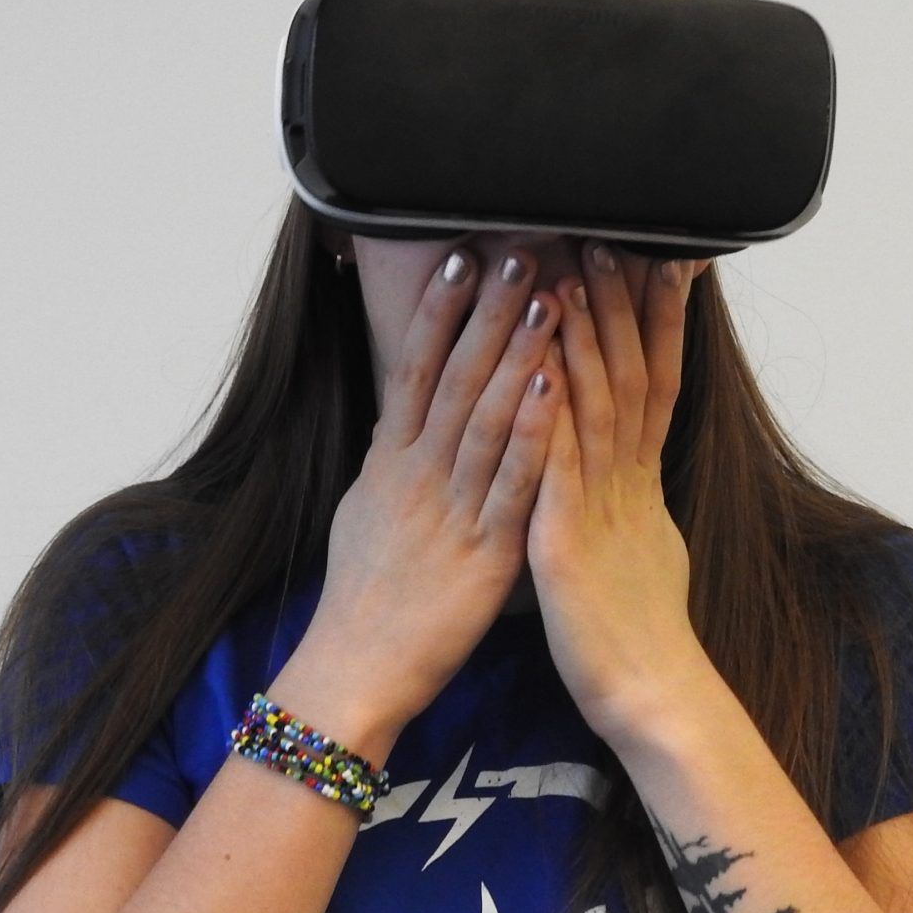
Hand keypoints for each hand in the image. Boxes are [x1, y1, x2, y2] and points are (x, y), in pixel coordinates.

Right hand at [282, 245, 564, 756]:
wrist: (357, 665)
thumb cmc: (364, 593)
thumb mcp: (366, 509)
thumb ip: (390, 457)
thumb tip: (400, 412)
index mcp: (390, 461)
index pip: (416, 368)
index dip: (440, 310)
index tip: (461, 255)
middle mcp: (417, 473)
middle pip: (455, 377)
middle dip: (488, 310)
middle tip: (518, 247)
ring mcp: (450, 508)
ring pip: (485, 417)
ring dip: (518, 352)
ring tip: (548, 295)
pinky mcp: (484, 550)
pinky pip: (511, 482)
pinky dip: (532, 432)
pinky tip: (555, 387)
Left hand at [527, 241, 711, 749]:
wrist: (651, 698)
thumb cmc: (638, 636)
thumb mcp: (646, 554)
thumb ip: (637, 509)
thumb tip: (642, 482)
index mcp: (638, 484)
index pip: (652, 381)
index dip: (654, 320)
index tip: (657, 259)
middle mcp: (626, 483)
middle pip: (627, 375)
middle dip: (618, 305)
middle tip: (608, 235)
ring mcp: (600, 508)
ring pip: (594, 407)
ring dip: (581, 338)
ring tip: (570, 274)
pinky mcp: (567, 542)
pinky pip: (554, 468)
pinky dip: (546, 416)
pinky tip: (535, 370)